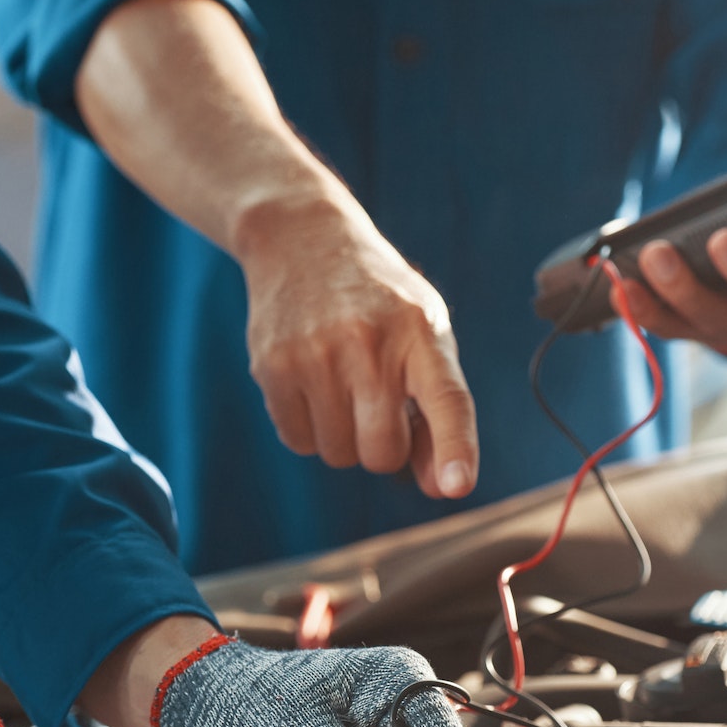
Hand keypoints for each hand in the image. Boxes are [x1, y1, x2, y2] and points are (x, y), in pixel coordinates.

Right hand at [235, 194, 478, 498]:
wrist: (302, 238)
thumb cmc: (378, 302)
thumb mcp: (423, 335)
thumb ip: (438, 409)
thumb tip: (443, 488)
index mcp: (421, 331)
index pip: (446, 399)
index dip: (453, 448)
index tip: (454, 487)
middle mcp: (369, 342)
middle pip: (382, 453)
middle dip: (385, 447)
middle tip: (378, 406)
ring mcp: (315, 355)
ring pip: (339, 454)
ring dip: (344, 436)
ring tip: (342, 383)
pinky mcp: (272, 366)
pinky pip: (298, 442)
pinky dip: (309, 429)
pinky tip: (312, 383)